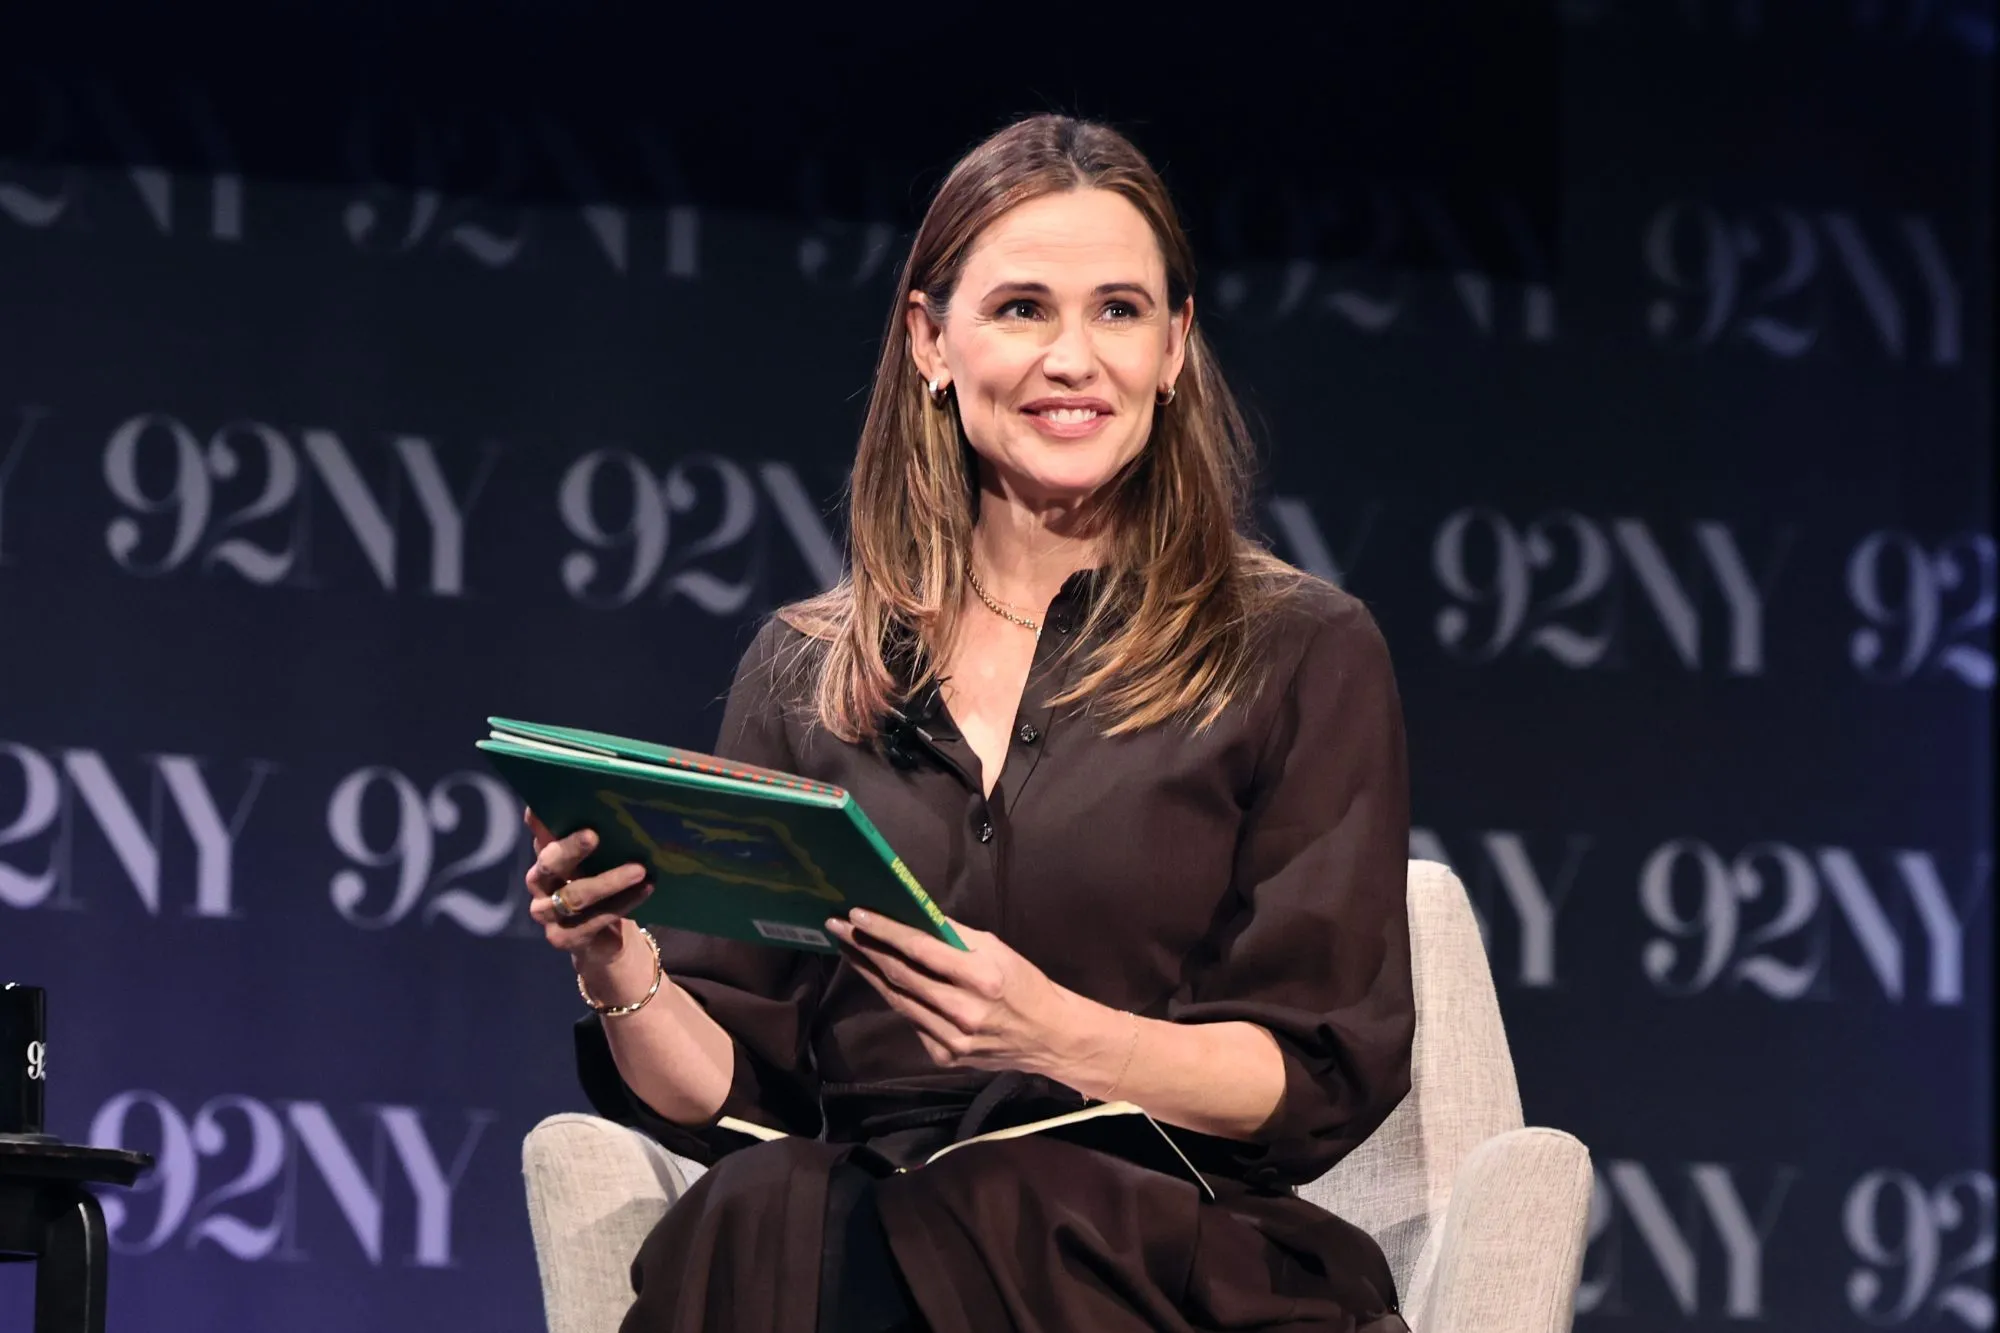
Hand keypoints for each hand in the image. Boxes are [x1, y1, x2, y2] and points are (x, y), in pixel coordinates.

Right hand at [522, 808, 653, 964]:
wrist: (605, 940)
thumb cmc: (602, 890)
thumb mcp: (601, 862)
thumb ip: (597, 838)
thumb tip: (611, 803)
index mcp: (547, 858)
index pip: (540, 835)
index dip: (539, 822)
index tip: (542, 807)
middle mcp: (539, 883)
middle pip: (550, 863)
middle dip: (572, 848)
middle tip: (594, 835)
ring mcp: (547, 913)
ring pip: (575, 895)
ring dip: (610, 881)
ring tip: (639, 869)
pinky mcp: (562, 938)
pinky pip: (594, 919)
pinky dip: (624, 902)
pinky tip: (645, 889)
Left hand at [825, 909, 1075, 1074]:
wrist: (1048, 1037)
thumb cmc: (1023, 983)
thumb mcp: (996, 948)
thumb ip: (954, 936)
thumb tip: (913, 915)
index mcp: (981, 977)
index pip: (921, 949)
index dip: (885, 931)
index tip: (856, 914)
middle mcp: (964, 1011)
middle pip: (901, 975)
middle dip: (864, 948)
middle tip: (836, 927)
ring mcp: (952, 1039)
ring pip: (898, 1000)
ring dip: (868, 972)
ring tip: (848, 948)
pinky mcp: (945, 1056)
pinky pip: (911, 1021)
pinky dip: (894, 997)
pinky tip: (880, 979)